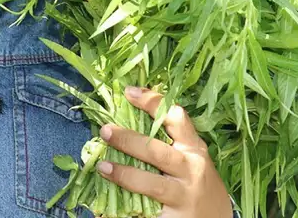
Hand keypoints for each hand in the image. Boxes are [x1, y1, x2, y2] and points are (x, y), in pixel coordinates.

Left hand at [96, 86, 233, 217]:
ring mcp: (183, 195)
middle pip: (157, 151)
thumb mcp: (189, 157)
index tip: (129, 92)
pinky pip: (149, 211)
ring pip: (151, 183)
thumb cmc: (195, 181)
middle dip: (128, 140)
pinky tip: (109, 203)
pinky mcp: (174, 217)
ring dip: (124, 174)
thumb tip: (125, 120)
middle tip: (105, 131)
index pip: (175, 118)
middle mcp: (191, 169)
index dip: (152, 102)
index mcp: (193, 148)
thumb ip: (167, 141)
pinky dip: (126, 207)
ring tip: (103, 167)